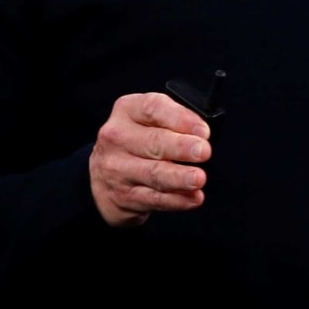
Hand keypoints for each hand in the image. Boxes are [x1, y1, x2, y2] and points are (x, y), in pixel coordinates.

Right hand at [89, 92, 211, 226]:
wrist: (105, 177)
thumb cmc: (137, 142)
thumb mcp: (148, 120)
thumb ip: (173, 121)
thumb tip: (202, 134)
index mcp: (127, 110)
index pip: (153, 108)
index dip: (180, 118)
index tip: (203, 130)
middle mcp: (117, 137)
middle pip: (153, 142)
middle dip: (181, 147)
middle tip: (203, 152)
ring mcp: (117, 169)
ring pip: (154, 174)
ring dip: (179, 177)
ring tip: (199, 178)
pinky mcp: (124, 196)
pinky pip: (154, 198)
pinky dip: (177, 200)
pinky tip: (192, 198)